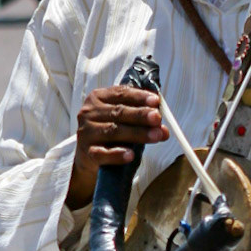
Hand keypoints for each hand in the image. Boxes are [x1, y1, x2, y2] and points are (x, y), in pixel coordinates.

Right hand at [66, 85, 167, 209]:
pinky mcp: (86, 152)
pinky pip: (103, 154)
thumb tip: (164, 130)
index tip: (156, 101)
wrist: (89, 157)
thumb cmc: (110, 133)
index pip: (121, 93)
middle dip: (141, 115)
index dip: (139, 97)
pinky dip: (117, 155)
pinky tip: (130, 155)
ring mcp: (86, 133)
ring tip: (155, 136)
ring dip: (136, 133)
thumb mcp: (125, 121)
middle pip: (118, 112)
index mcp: (98, 98)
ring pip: (113, 131)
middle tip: (158, 119)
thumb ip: (143, 121)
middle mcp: (89, 113)